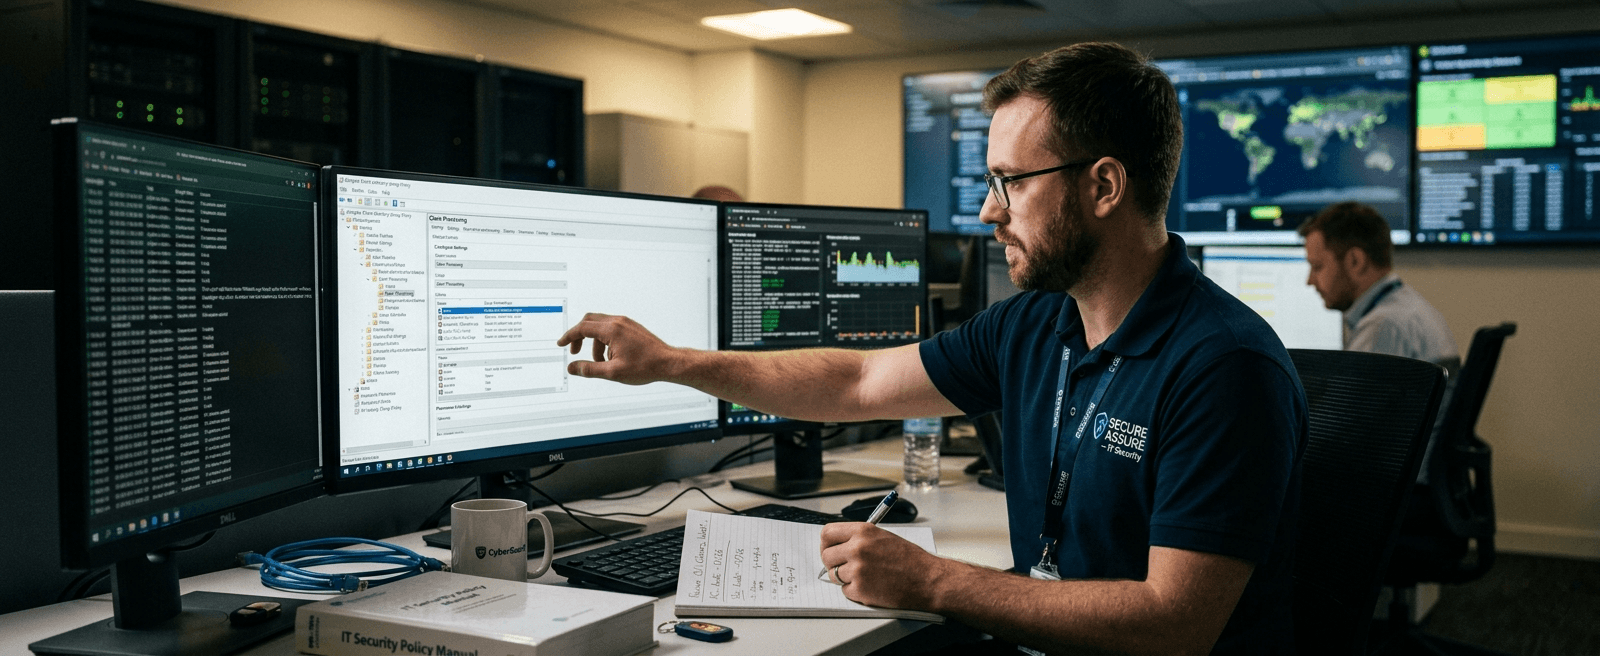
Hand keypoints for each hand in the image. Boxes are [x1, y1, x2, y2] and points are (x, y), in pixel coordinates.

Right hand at [555, 313, 677, 384]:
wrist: (668, 363)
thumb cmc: (645, 366)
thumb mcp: (613, 372)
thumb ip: (589, 370)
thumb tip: (572, 368)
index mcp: (612, 330)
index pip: (582, 328)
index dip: (568, 336)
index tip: (560, 344)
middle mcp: (618, 322)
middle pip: (589, 322)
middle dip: (579, 337)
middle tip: (575, 353)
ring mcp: (626, 323)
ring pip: (600, 327)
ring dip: (594, 343)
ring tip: (600, 363)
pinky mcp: (632, 327)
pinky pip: (611, 329)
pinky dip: (605, 341)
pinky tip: (610, 358)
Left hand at [820, 522, 942, 610]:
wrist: (927, 579)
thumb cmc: (910, 559)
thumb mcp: (882, 537)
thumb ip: (859, 538)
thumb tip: (838, 545)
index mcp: (863, 531)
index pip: (827, 533)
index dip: (826, 543)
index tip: (829, 549)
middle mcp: (857, 548)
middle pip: (826, 556)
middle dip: (833, 563)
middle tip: (844, 567)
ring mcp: (857, 570)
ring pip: (834, 575)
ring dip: (845, 578)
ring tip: (865, 576)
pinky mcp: (860, 589)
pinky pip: (845, 591)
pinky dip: (855, 591)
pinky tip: (872, 586)